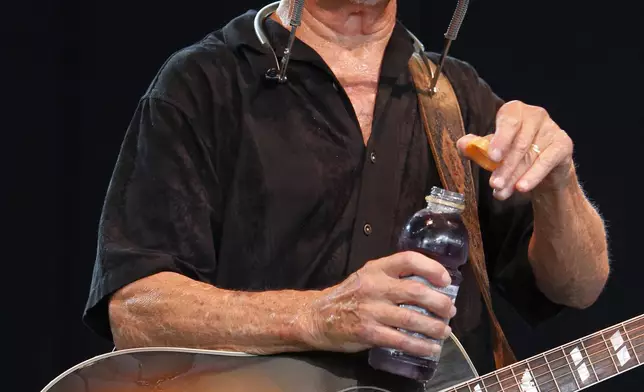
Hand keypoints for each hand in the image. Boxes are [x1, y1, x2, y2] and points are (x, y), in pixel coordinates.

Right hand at [298, 251, 456, 357]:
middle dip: (439, 302)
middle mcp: (375, 286)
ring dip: (434, 327)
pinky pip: (401, 340)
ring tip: (444, 332)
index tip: (445, 280)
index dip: (431, 268)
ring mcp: (372, 310)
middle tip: (449, 311)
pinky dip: (420, 346)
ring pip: (413, 318)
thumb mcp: (367, 277)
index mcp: (376, 268)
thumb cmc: (348, 297)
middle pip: (416, 291)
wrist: (317, 316)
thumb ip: (392, 278)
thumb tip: (429, 288)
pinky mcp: (369, 332)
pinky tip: (430, 349)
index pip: (408, 259)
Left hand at [457, 100, 574, 199]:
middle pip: (519, 143)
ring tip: (502, 192)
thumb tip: (462, 144)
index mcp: (515, 111)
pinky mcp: (563, 144)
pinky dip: (533, 176)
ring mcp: (551, 128)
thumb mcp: (493, 149)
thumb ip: (477, 146)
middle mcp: (535, 115)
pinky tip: (522, 188)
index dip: (500, 139)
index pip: (508, 121)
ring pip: (530, 156)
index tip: (492, 157)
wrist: (545, 167)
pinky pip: (547, 161)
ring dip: (515, 176)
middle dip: (504, 167)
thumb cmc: (514, 153)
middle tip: (494, 184)